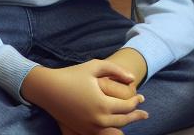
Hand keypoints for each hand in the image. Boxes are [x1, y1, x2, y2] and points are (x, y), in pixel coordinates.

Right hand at [22, 60, 147, 134]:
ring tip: (133, 119)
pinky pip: (102, 134)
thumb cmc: (72, 74)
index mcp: (102, 104)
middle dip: (136, 116)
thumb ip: (116, 71)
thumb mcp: (95, 66)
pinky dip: (112, 130)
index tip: (142, 97)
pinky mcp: (82, 131)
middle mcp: (98, 119)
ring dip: (126, 124)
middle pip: (123, 121)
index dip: (136, 102)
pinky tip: (117, 126)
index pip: (127, 106)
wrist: (49, 89)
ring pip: (114, 130)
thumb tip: (133, 79)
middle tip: (145, 113)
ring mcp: (90, 128)